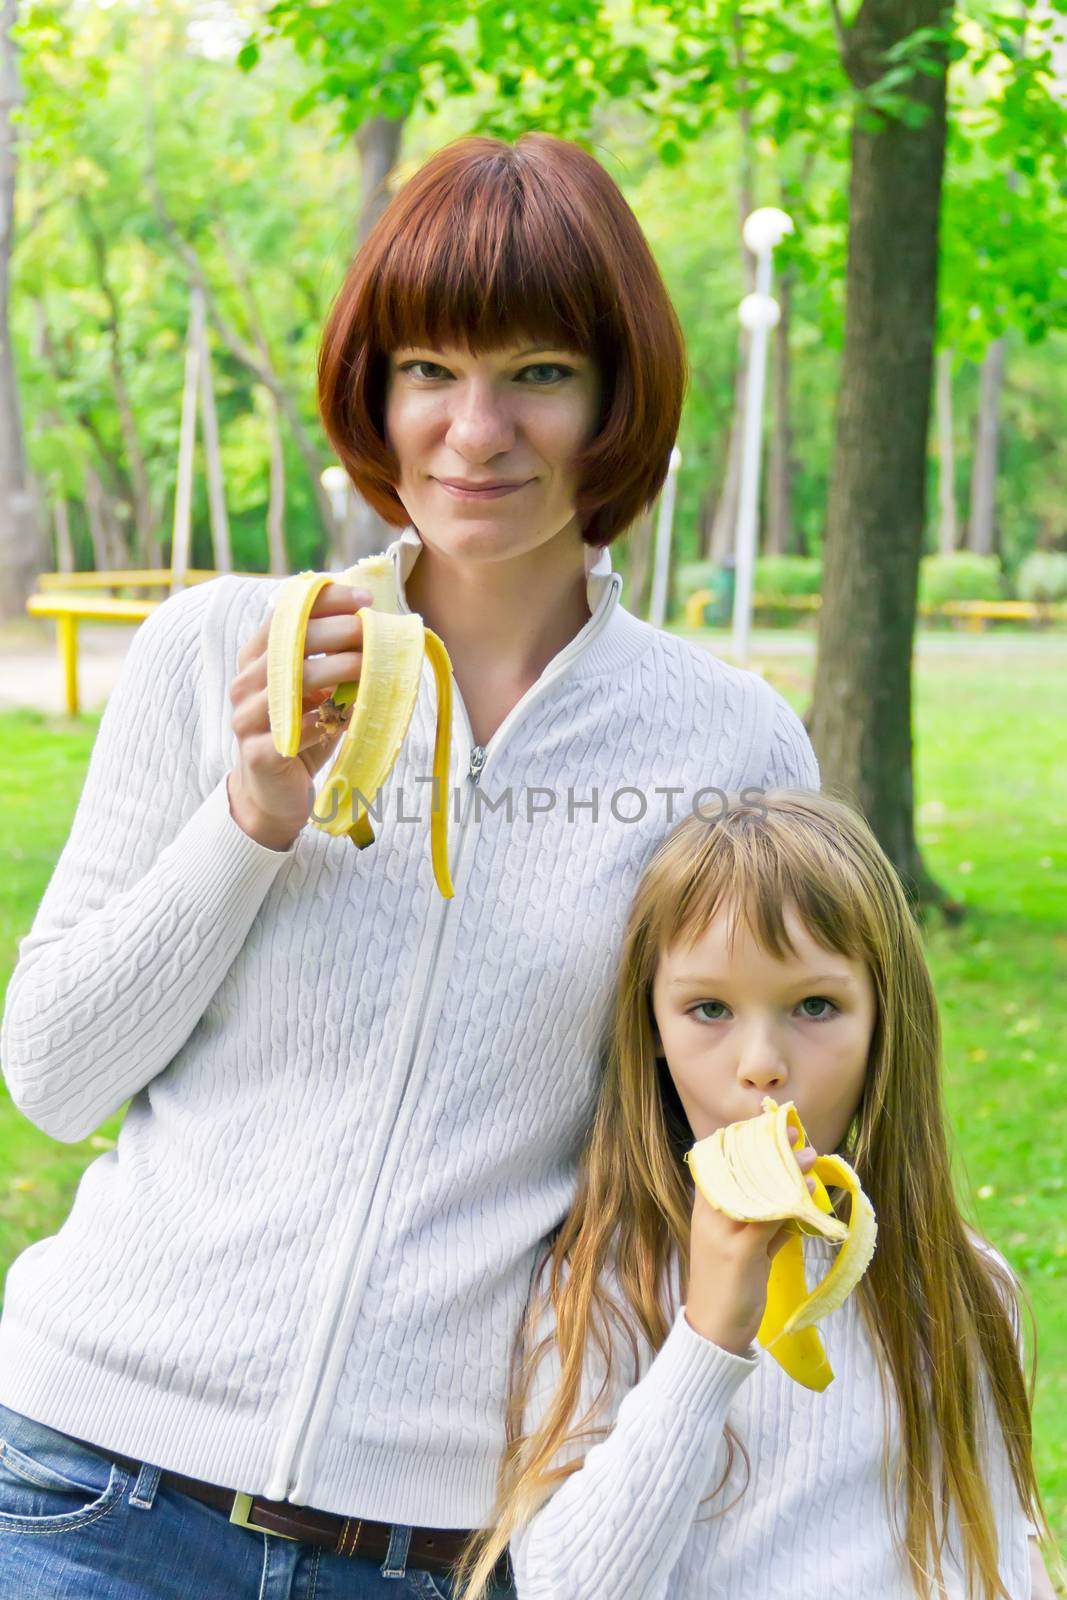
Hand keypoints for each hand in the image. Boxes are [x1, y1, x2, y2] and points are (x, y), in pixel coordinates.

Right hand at [227, 583, 372, 849]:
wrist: (273, 794)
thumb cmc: (302, 733)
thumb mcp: (319, 692)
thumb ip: (335, 661)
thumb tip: (379, 632)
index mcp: (257, 659)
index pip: (285, 615)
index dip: (323, 601)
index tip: (363, 599)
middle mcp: (245, 683)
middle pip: (288, 644)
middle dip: (335, 632)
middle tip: (371, 630)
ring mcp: (246, 717)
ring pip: (290, 684)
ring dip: (334, 671)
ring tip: (367, 666)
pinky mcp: (258, 753)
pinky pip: (293, 730)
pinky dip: (321, 722)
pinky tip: (343, 719)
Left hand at [685, 1124, 817, 1356]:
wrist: (721, 1334)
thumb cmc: (725, 1289)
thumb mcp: (743, 1249)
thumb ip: (767, 1213)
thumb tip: (795, 1180)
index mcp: (711, 1203)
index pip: (730, 1159)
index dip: (753, 1140)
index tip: (779, 1126)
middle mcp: (725, 1209)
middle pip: (753, 1174)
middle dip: (778, 1159)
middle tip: (807, 1147)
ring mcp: (742, 1228)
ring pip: (768, 1195)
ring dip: (790, 1184)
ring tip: (814, 1170)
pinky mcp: (757, 1246)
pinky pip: (777, 1219)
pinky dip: (793, 1211)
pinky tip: (810, 1204)